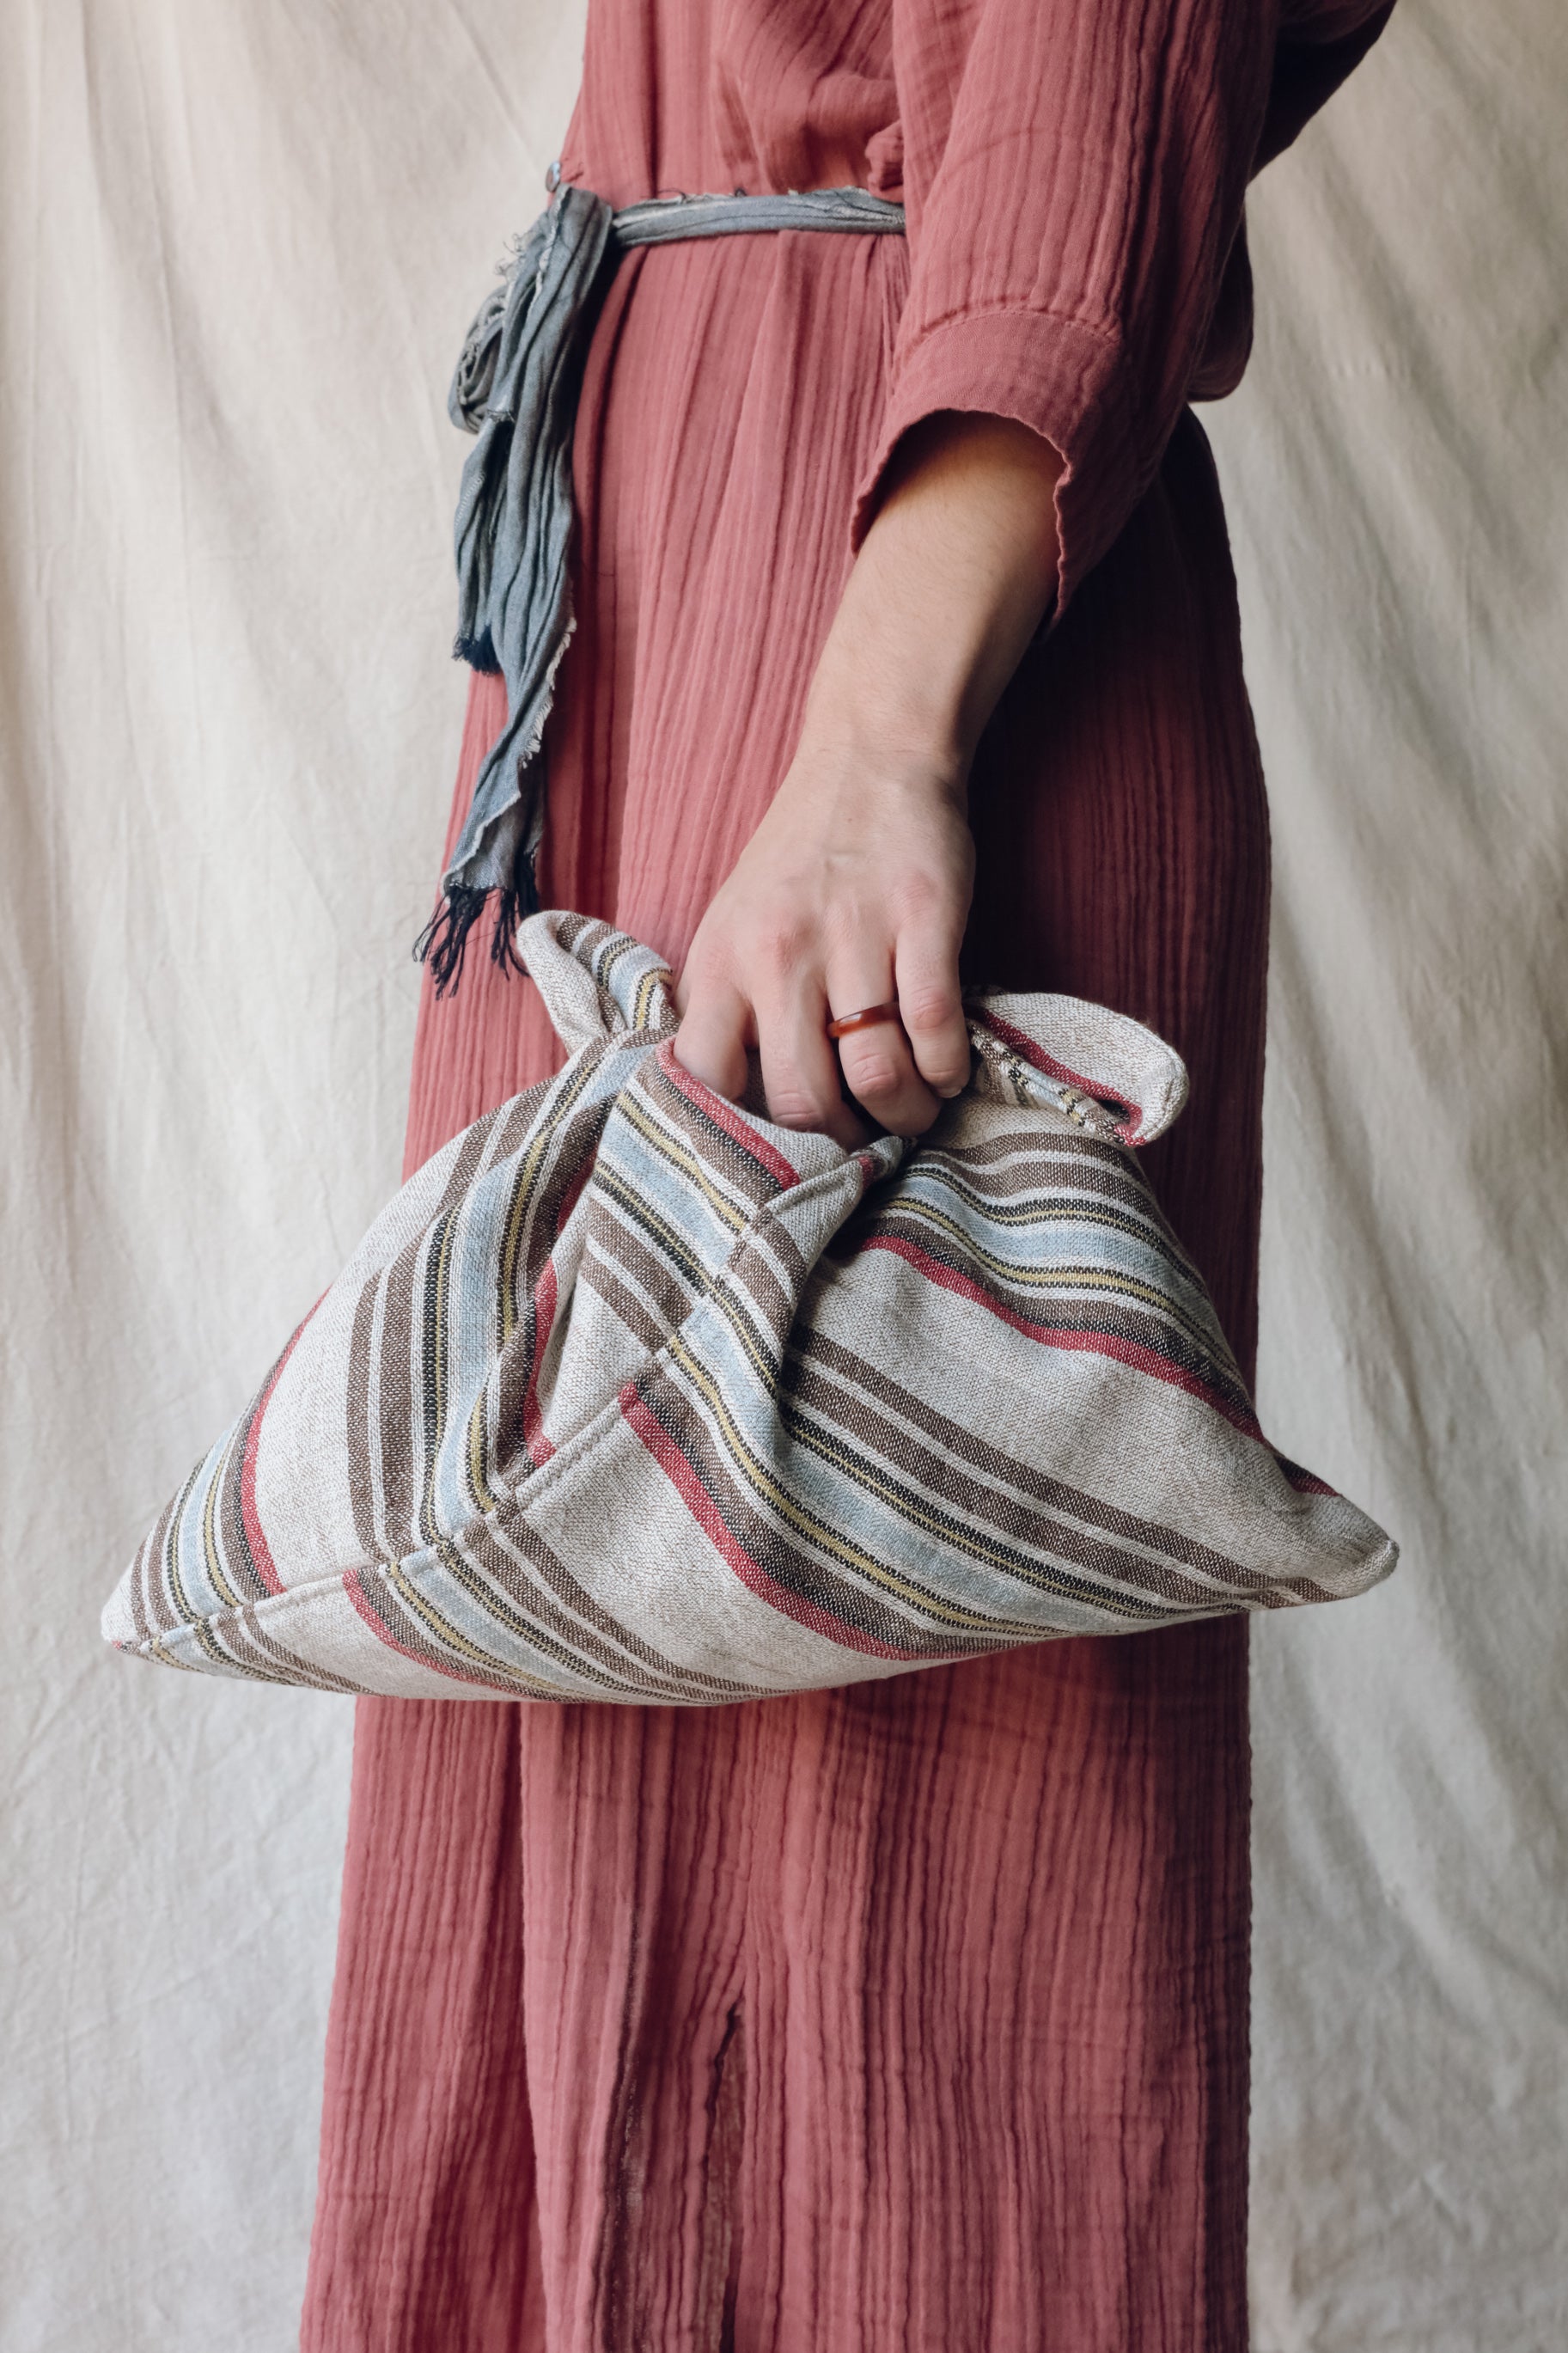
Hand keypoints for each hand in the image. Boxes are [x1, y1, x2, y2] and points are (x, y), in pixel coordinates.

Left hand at [674, 411, 1063, 1142]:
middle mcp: (776, 952)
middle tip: (864, 1132)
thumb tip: (742, 1116)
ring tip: (915, 1108)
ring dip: (906, 1113)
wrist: (869, 757)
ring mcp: (852, 934)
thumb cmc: (801, 861)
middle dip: (841, 1137)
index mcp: (719, 961)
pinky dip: (948, 1070)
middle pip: (802, 1099)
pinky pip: (937, 1030)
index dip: (749, 1131)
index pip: (707, 1082)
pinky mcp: (923, 917)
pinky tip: (947, 1068)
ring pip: (876, 1077)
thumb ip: (730, 1010)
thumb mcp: (734, 929)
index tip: (785, 1137)